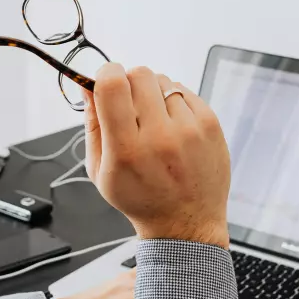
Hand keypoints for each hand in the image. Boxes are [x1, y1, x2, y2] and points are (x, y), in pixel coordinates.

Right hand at [82, 64, 230, 247]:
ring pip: (163, 80)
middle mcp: (160, 137)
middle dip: (129, 83)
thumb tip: (87, 87)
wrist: (186, 224)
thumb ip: (92, 125)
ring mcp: (190, 130)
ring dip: (152, 94)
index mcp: (126, 149)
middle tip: (130, 106)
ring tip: (153, 122)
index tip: (105, 81)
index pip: (113, 85)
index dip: (105, 74)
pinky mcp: (211, 125)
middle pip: (139, 74)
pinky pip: (184, 91)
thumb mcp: (100, 170)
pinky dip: (173, 102)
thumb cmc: (140, 198)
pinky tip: (172, 126)